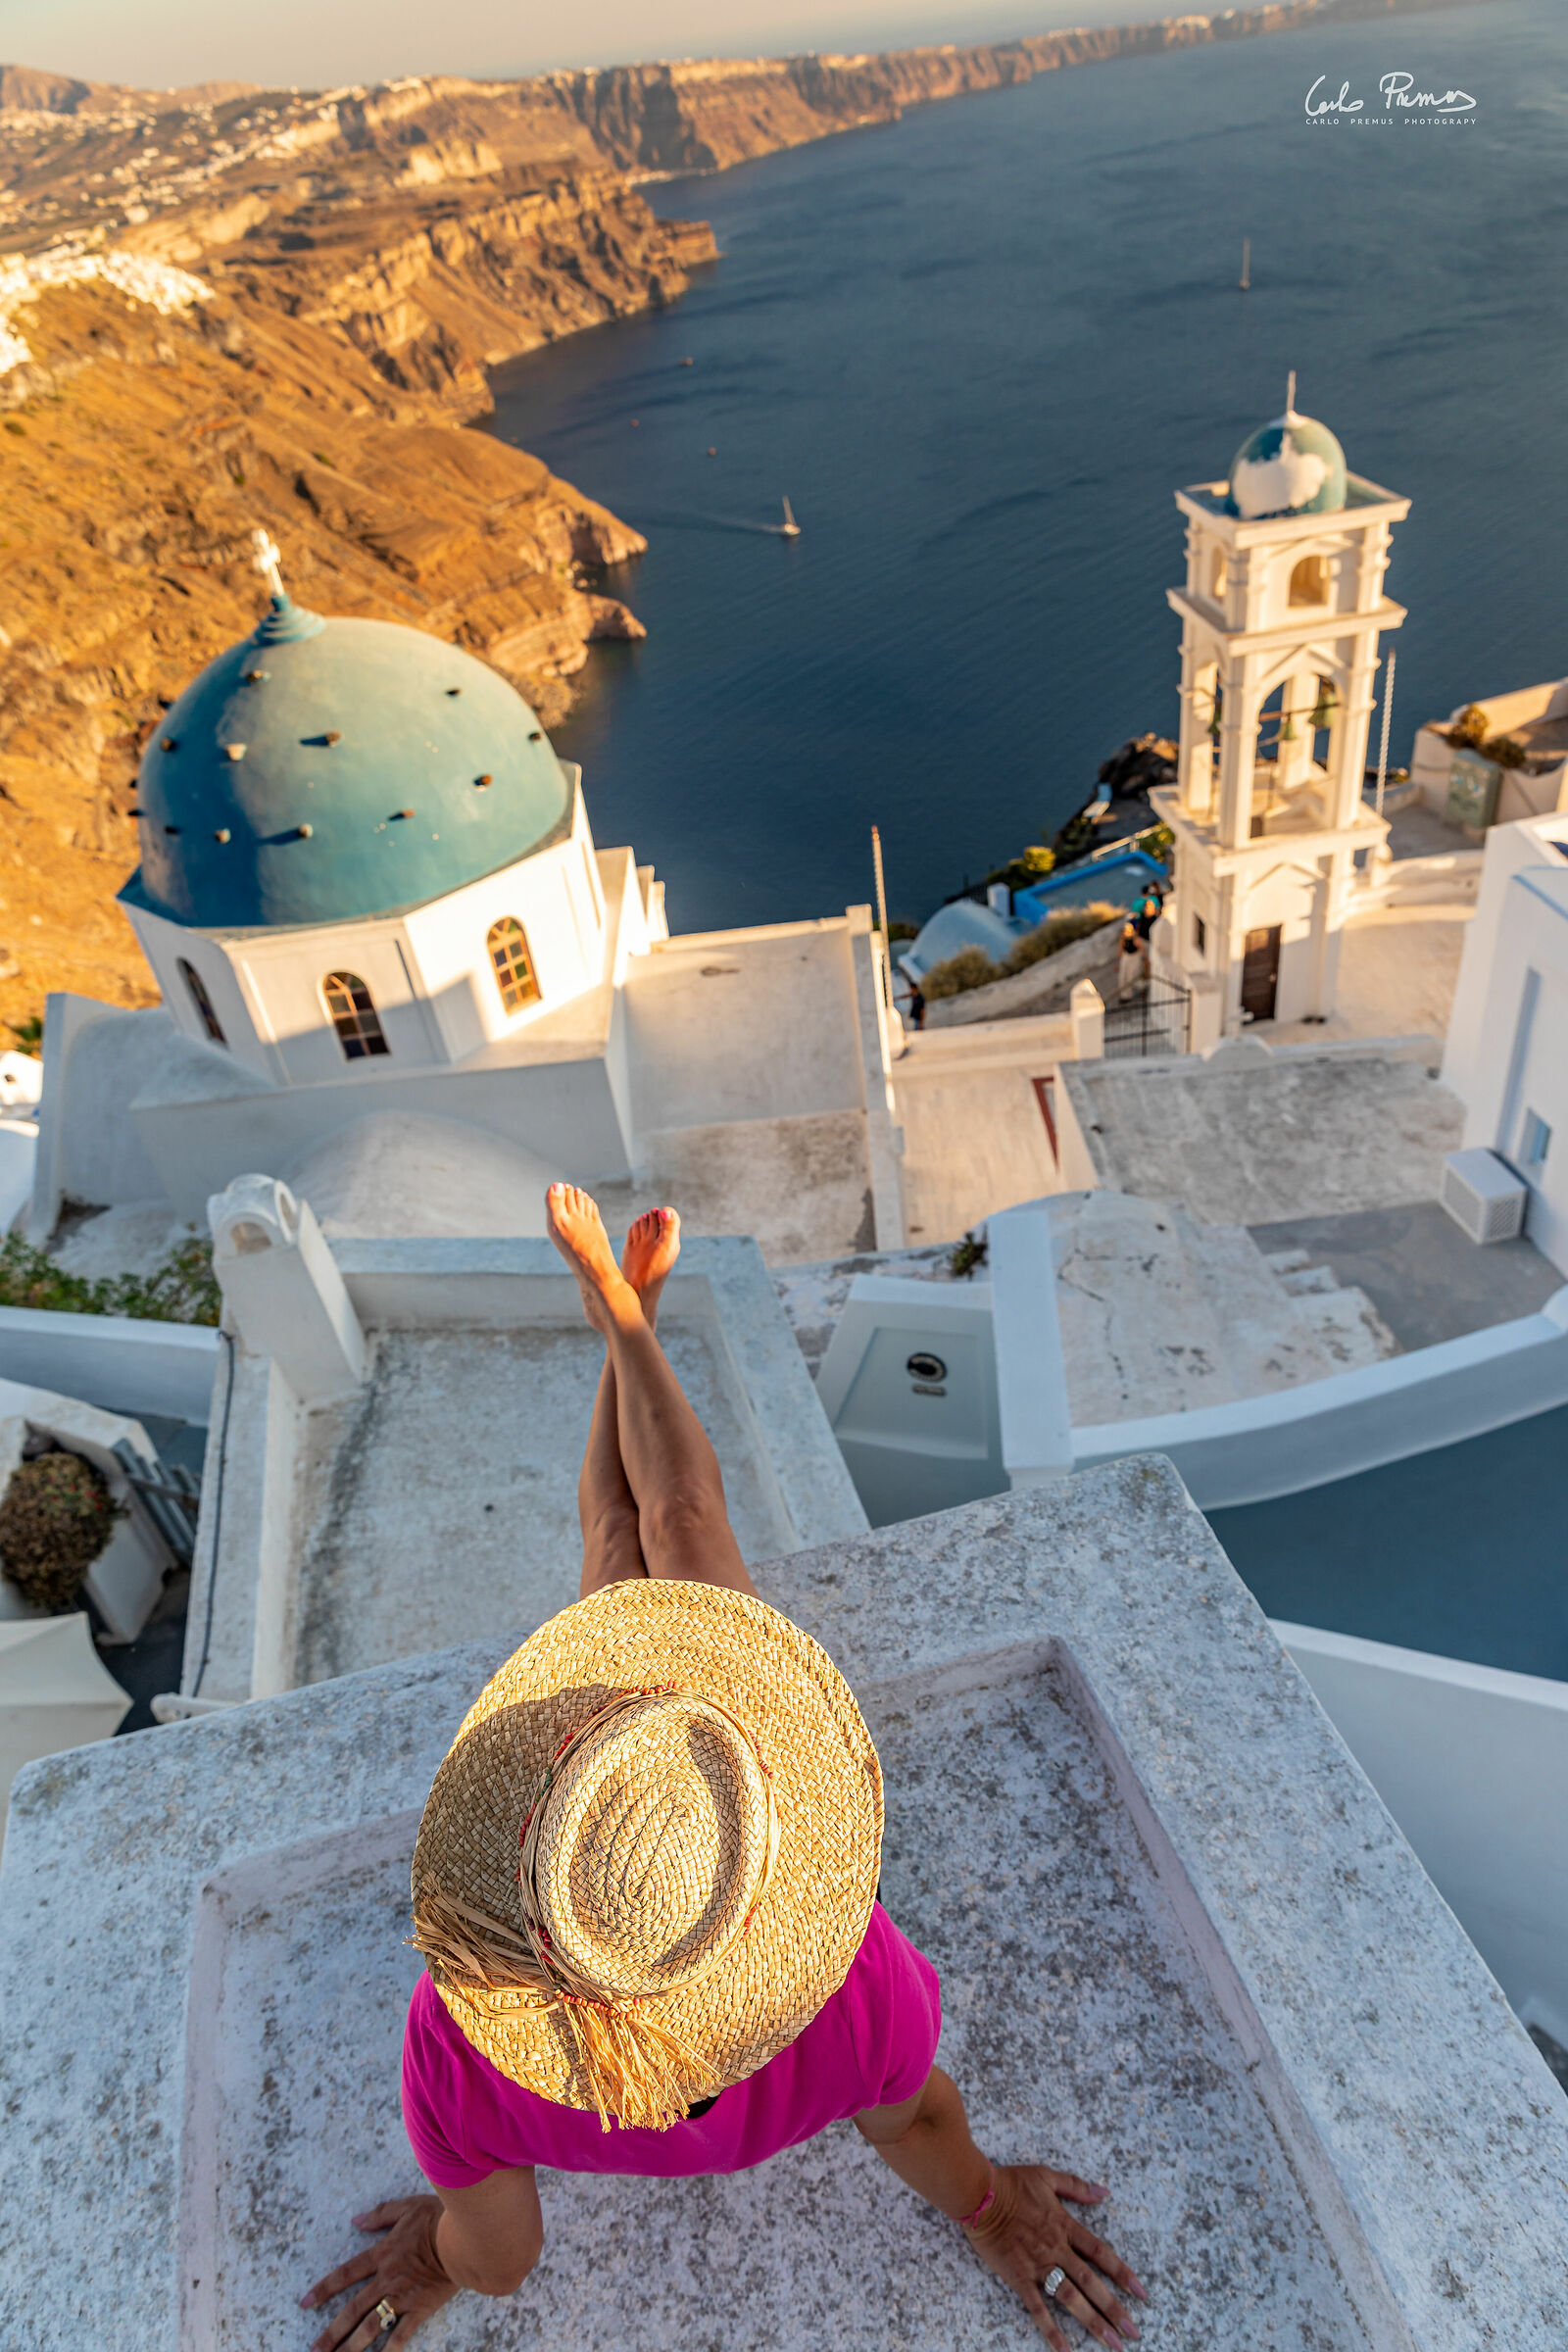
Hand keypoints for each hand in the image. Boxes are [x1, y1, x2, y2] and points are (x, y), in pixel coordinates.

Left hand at [300, 2196, 458, 2349]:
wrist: (466, 2238)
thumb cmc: (439, 2218)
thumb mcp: (408, 2207)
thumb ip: (381, 2214)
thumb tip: (356, 2221)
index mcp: (382, 2254)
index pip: (345, 2274)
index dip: (323, 2289)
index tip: (304, 2303)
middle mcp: (387, 2279)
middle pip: (353, 2309)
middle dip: (331, 2332)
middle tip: (315, 2349)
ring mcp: (403, 2297)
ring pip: (370, 2327)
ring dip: (350, 2346)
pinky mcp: (420, 2309)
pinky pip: (401, 2335)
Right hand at [965, 2164, 1147, 2348]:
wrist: (978, 2195)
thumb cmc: (1011, 2183)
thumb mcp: (1047, 2176)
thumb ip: (1077, 2186)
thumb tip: (1104, 2192)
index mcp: (1065, 2225)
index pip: (1101, 2253)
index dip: (1123, 2273)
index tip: (1142, 2293)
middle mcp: (1056, 2249)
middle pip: (1091, 2282)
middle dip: (1114, 2308)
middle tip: (1133, 2331)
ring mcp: (1038, 2265)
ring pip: (1071, 2298)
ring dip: (1093, 2322)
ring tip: (1112, 2343)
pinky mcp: (1018, 2278)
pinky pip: (1037, 2309)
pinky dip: (1051, 2331)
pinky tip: (1065, 2351)